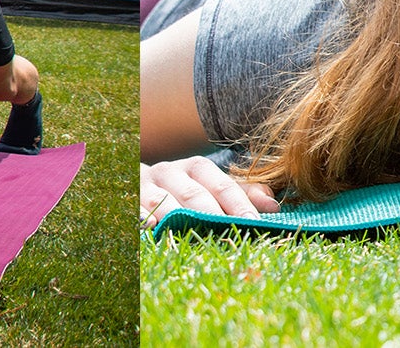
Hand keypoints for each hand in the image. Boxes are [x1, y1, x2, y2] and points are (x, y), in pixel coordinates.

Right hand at [138, 155, 277, 222]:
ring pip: (162, 200)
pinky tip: (148, 227)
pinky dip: (140, 217)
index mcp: (196, 168)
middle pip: (192, 193)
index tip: (252, 222)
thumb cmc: (183, 189)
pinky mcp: (125, 198)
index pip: (220, 185)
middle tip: (225, 231)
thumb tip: (274, 206)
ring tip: (188, 230)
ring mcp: (145, 185)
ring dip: (176, 216)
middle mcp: (170, 172)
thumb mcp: (212, 187)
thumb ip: (243, 194)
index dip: (237, 203)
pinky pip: (133, 208)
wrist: (135, 180)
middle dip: (210, 213)